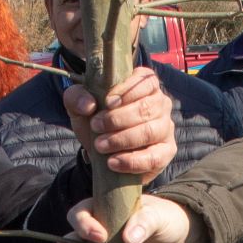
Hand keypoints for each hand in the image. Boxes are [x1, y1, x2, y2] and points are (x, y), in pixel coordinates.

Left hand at [65, 67, 176, 181]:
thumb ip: (76, 97)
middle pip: (146, 107)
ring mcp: (166, 127)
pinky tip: (113, 162)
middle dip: (117, 119)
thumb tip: (88, 104)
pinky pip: (155, 157)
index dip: (127, 91)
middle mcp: (160, 103)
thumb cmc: (95, 121)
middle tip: (96, 126)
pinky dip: (132, 161)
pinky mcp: (166, 151)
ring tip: (101, 145)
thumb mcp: (79, 106)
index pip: (145, 80)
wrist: (99, 152)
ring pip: (150, 131)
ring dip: (122, 139)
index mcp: (144, 84)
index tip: (106, 102)